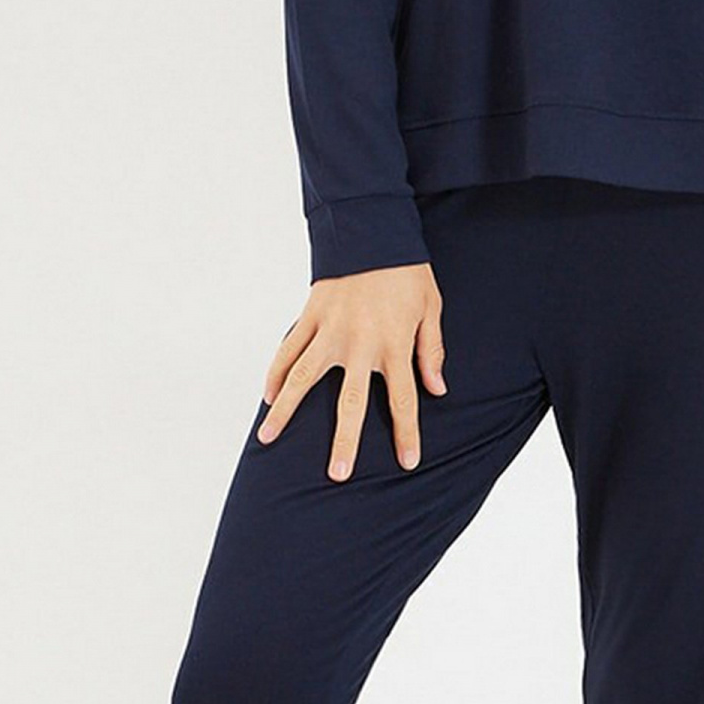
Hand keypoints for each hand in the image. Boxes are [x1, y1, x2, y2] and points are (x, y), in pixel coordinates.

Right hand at [256, 263, 445, 479]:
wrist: (373, 229)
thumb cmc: (406, 270)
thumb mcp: (431, 307)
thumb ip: (430, 350)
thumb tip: (436, 388)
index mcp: (394, 345)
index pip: (403, 400)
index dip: (407, 433)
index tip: (408, 462)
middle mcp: (360, 344)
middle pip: (351, 403)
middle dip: (345, 441)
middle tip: (337, 474)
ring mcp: (330, 331)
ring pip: (303, 379)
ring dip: (286, 411)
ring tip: (267, 439)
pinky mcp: (309, 315)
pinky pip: (288, 349)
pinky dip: (275, 373)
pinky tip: (267, 398)